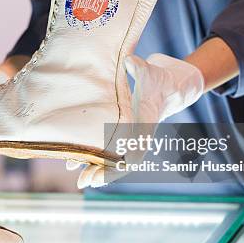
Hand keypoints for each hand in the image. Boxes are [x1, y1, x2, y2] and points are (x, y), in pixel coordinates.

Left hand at [70, 53, 204, 187]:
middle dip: (103, 172)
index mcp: (144, 125)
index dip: (124, 162)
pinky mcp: (120, 134)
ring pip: (111, 159)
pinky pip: (105, 151)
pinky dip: (92, 158)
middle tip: (84, 182)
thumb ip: (139, 67)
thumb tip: (129, 61)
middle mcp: (136, 136)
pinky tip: (75, 164)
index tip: (111, 171)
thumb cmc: (158, 79)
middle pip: (121, 162)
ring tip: (79, 180)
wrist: (168, 85)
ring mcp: (128, 137)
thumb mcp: (151, 71)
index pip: (135, 150)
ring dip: (95, 169)